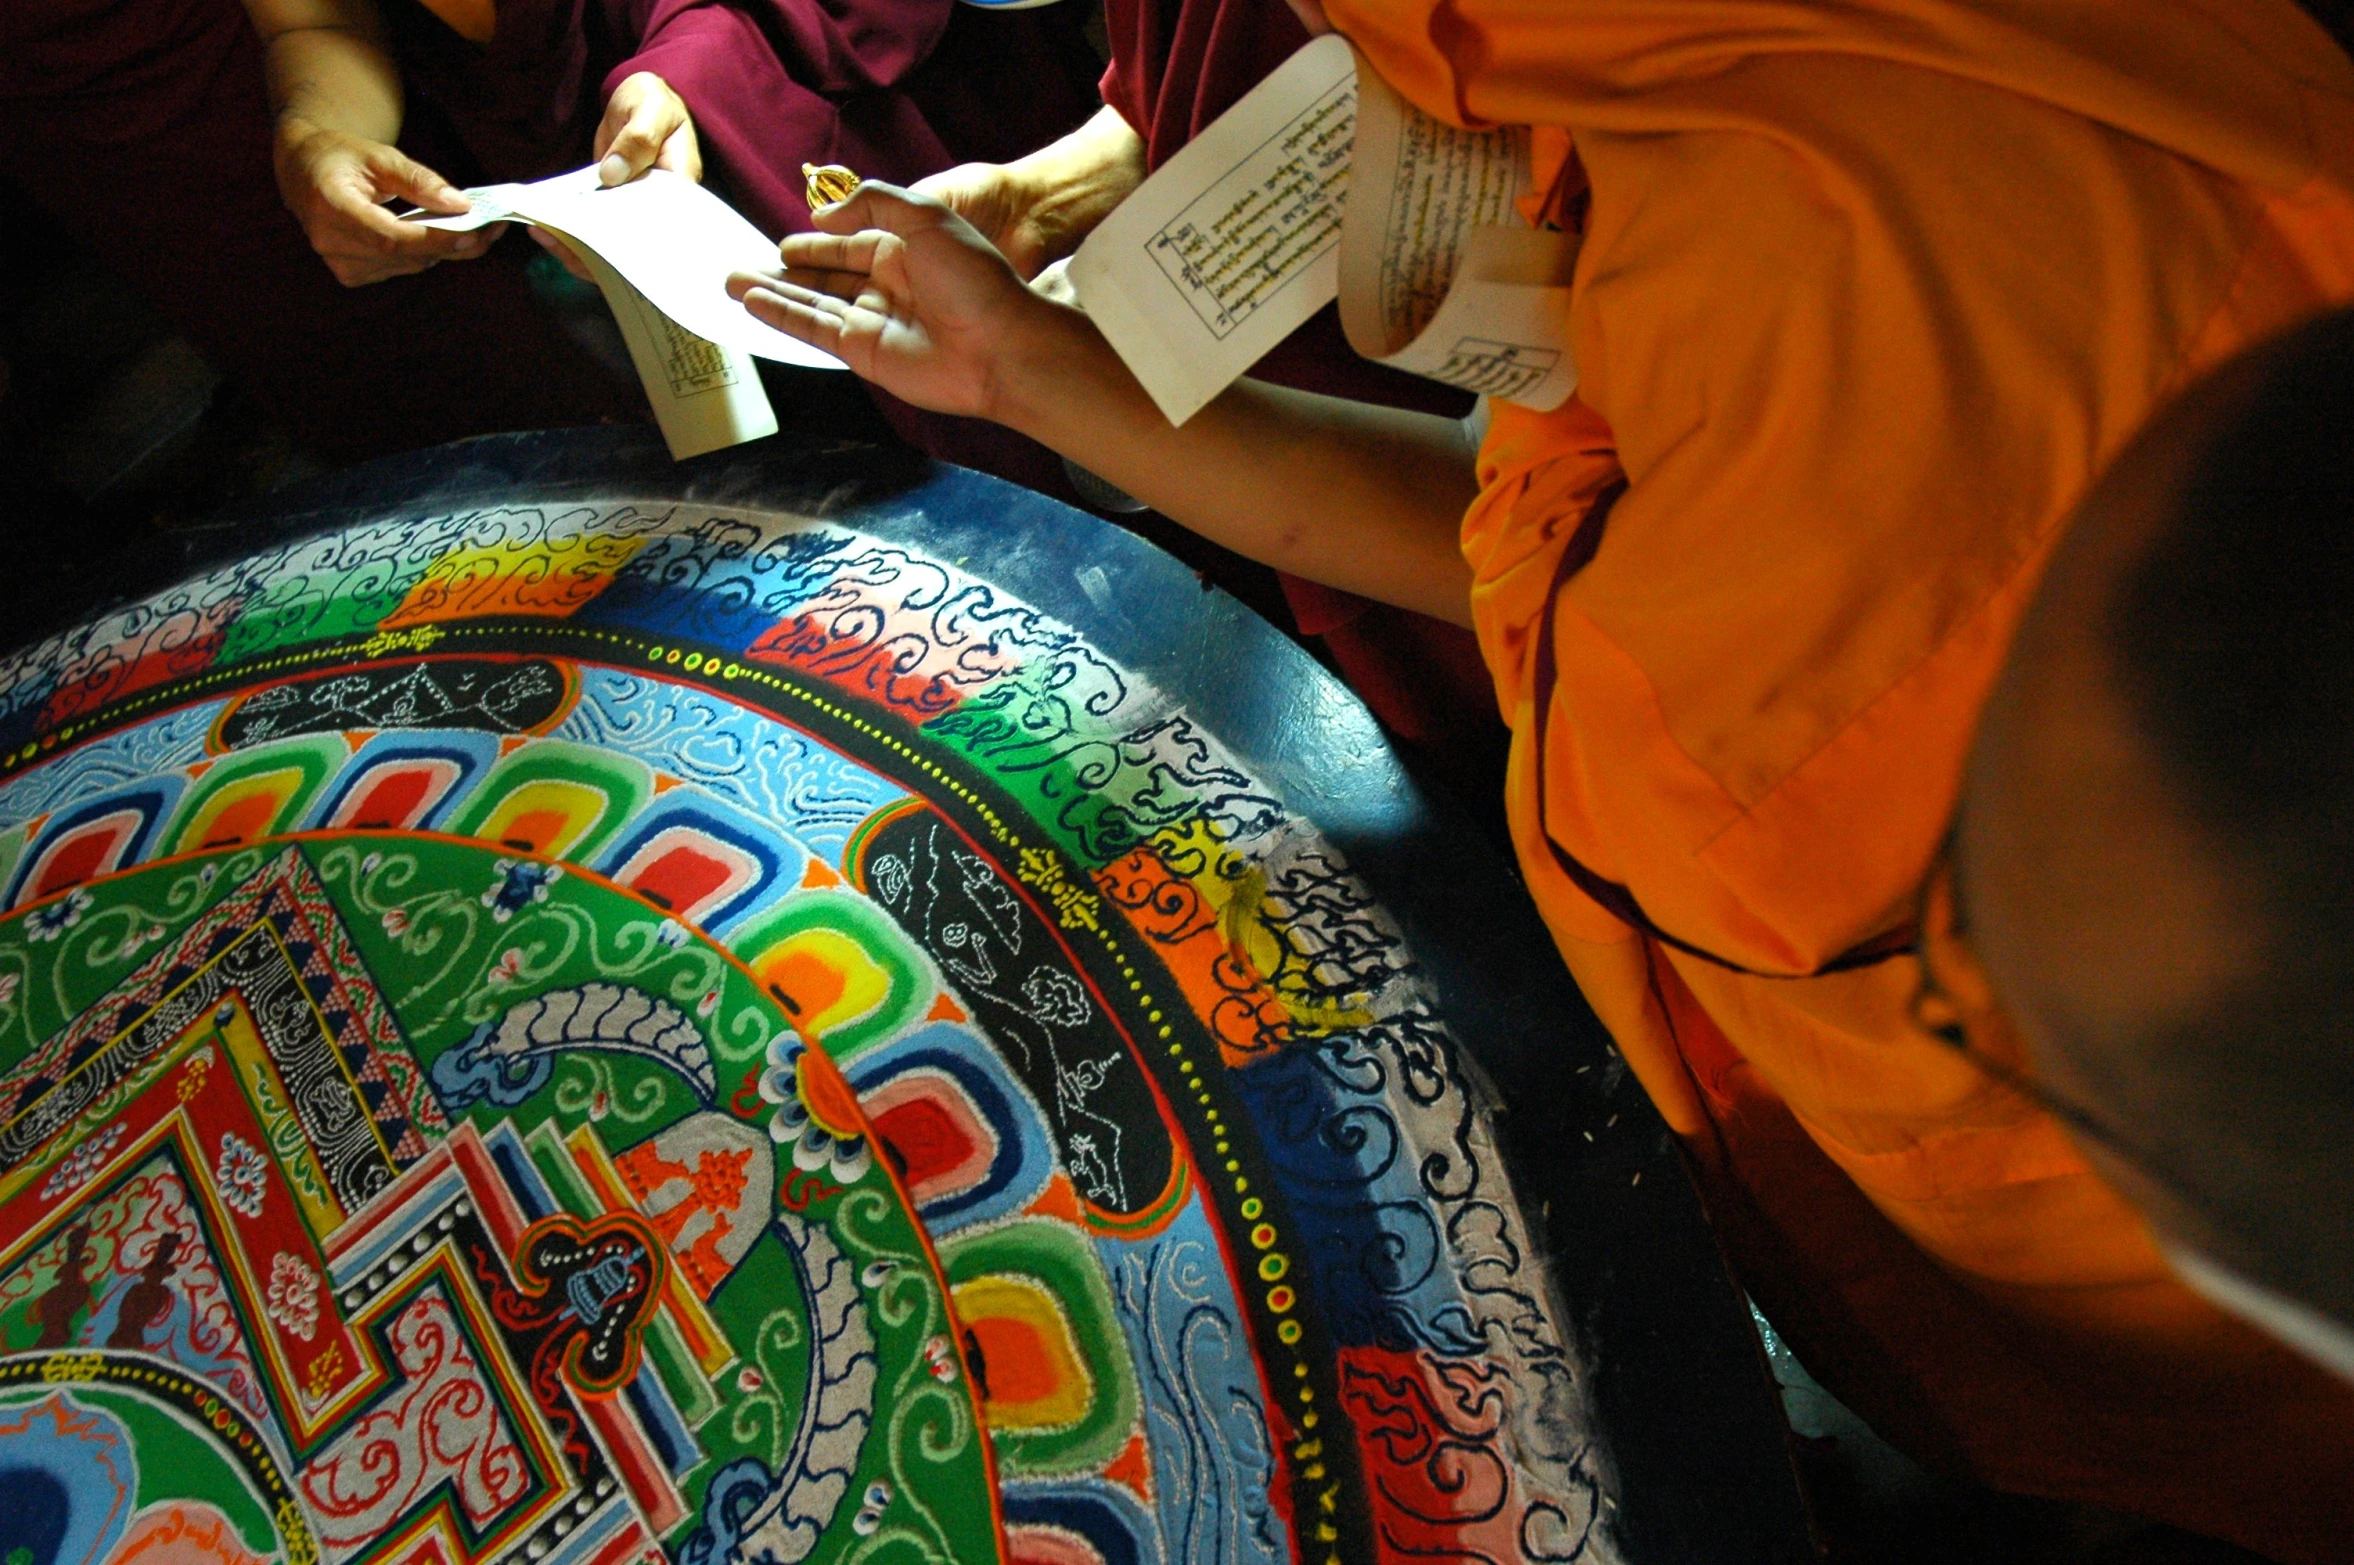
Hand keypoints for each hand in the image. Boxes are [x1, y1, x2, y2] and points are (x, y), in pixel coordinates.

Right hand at [272, 117, 495, 286]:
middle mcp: (330, 241)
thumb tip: (460, 204)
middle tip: (490, 227)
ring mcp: (339, 263)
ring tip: (472, 228)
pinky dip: (422, 253)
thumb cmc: (341, 156)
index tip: (471, 232)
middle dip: (451, 243)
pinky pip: (399, 268)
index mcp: (331, 206)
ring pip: (407, 265)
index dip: (432, 239)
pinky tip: (436, 235)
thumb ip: (419, 180)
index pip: (389, 237)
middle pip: (403, 255)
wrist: (305, 170)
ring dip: (441, 249)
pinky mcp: (350, 274)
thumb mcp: (380, 155)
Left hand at [534, 71, 702, 280]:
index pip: (662, 232)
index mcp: (679, 191)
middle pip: (632, 248)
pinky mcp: (612, 206)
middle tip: (556, 238)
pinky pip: (594, 228)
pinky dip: (571, 232)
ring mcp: (634, 211)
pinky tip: (545, 225)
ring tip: (542, 232)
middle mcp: (659, 211)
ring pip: (609, 245)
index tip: (600, 244)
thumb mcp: (650, 110)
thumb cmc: (654, 102)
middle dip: (595, 252)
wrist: (639, 99)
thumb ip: (638, 139)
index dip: (634, 247)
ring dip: (576, 246)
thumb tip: (612, 174)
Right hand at [727, 182, 1068, 419]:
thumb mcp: (924, 215)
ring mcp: (876, 322)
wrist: (1001, 344)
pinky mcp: (865, 354)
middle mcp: (888, 288)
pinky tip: (753, 303)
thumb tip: (823, 216)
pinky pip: (815, 330)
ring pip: (813, 304)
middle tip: (742, 265)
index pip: (850, 244)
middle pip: (826, 278)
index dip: (816, 242)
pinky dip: (783, 317)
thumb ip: (872, 204)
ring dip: (773, 294)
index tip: (781, 243)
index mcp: (905, 252)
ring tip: (732, 283)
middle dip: (785, 273)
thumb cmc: (974, 277)